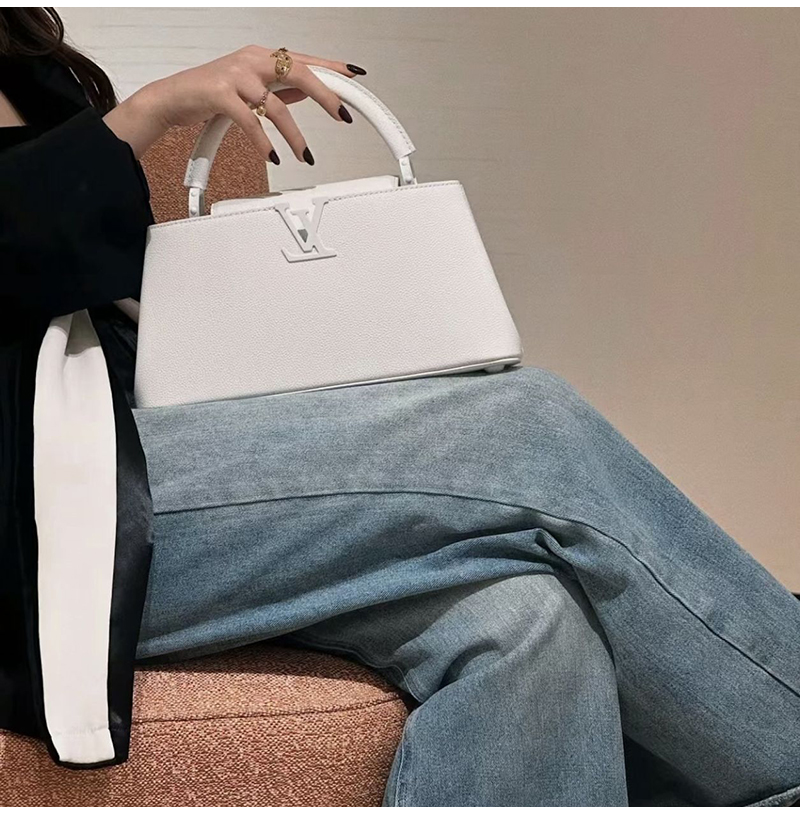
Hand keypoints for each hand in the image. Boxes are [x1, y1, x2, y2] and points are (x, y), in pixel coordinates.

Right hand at [103, 46, 365, 162]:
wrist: (173, 97)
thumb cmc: (212, 91)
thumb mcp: (251, 87)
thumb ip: (279, 88)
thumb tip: (309, 91)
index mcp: (262, 56)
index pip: (305, 59)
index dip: (332, 67)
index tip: (355, 76)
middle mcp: (252, 60)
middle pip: (298, 72)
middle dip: (325, 95)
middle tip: (343, 115)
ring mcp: (236, 76)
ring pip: (277, 105)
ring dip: (295, 135)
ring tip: (305, 156)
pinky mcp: (220, 94)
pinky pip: (251, 121)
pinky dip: (265, 142)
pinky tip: (274, 156)